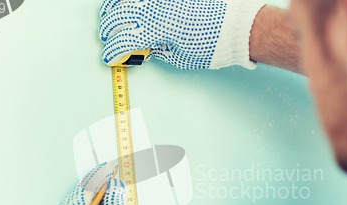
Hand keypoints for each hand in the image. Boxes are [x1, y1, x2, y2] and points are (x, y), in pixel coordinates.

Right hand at [99, 0, 264, 68]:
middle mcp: (157, 7)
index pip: (124, 40)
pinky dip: (134, 0)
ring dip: (114, 6)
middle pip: (119, 14)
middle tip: (106, 35)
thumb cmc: (215, 45)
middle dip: (108, 27)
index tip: (109, 57)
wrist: (240, 27)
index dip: (113, 51)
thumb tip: (146, 47)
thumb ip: (159, 51)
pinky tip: (129, 3)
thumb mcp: (182, 57)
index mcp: (157, 29)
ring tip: (110, 13)